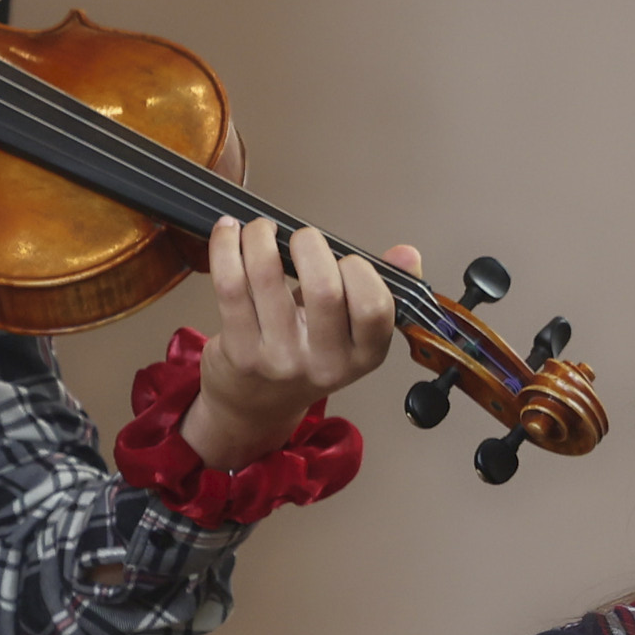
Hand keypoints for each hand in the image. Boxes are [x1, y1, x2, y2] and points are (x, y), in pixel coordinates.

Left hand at [182, 220, 415, 467]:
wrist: (255, 405)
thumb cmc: (307, 356)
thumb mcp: (352, 332)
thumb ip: (381, 289)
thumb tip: (407, 254)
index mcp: (363, 355)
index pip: (375, 308)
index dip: (360, 270)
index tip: (344, 258)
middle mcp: (324, 363)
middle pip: (325, 289)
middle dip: (310, 244)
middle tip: (302, 239)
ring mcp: (280, 359)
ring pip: (268, 276)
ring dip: (261, 237)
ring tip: (261, 229)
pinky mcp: (239, 351)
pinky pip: (230, 285)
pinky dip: (226, 248)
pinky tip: (228, 233)